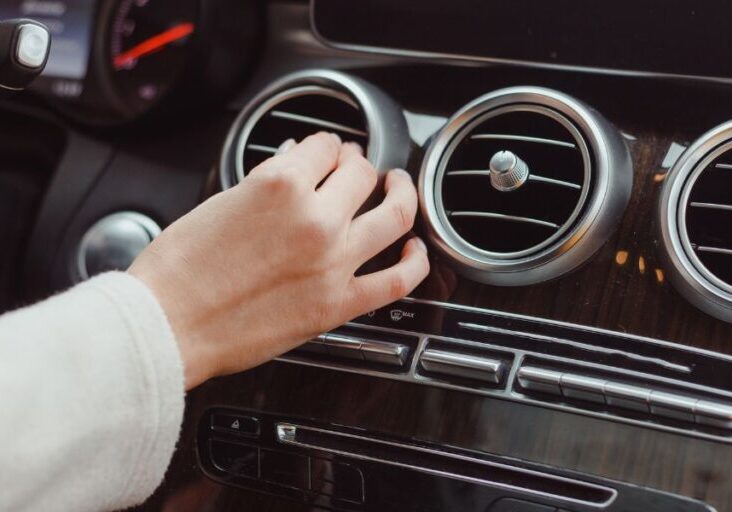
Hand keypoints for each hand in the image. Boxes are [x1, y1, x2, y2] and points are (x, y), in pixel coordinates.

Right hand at [128, 132, 429, 388]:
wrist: (168, 325)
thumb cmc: (179, 270)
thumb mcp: (220, 201)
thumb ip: (266, 182)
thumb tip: (292, 169)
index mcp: (280, 184)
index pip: (324, 146)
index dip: (326, 145)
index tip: (326, 152)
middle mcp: (315, 218)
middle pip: (361, 172)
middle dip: (357, 163)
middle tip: (353, 168)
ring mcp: (333, 261)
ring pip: (394, 214)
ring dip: (401, 194)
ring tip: (397, 189)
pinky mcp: (338, 304)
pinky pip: (398, 280)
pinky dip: (416, 262)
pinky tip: (414, 250)